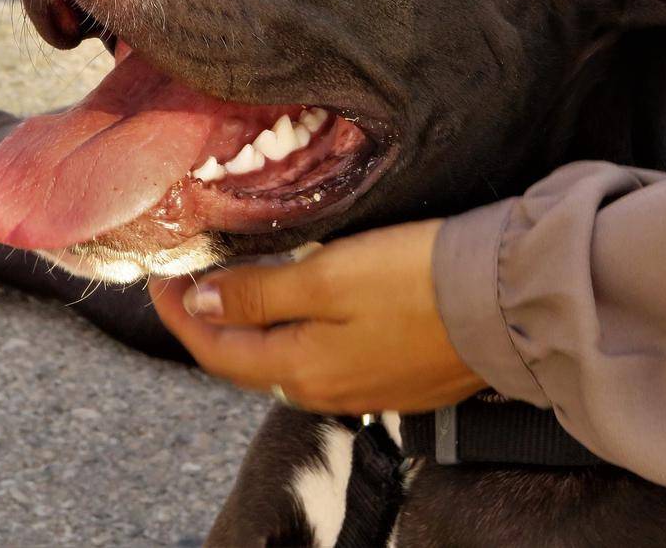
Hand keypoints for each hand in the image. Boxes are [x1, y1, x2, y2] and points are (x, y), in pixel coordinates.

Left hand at [149, 220, 485, 414]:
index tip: (158, 275)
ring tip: (235, 284)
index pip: (215, 350)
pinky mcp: (394, 375)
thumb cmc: (417, 280)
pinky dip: (296, 331)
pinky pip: (324, 358)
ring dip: (252, 327)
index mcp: (301, 369)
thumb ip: (259, 293)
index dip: (179, 315)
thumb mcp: (327, 276)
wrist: (506, 303)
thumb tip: (199, 305)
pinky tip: (301, 303)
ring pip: (285, 360)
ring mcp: (362, 388)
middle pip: (246, 361)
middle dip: (208, 323)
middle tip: (187, 278)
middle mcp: (326, 390)